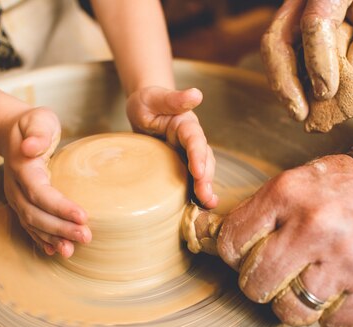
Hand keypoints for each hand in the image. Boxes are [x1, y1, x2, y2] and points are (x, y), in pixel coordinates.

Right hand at [1, 107, 91, 257]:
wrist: (13, 134)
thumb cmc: (33, 125)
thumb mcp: (38, 119)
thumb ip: (37, 132)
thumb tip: (30, 147)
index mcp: (23, 168)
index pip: (40, 193)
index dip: (60, 207)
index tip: (83, 216)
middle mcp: (16, 187)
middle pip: (36, 214)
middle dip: (61, 228)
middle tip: (86, 237)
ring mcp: (16, 198)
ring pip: (33, 224)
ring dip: (53, 238)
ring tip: (72, 250)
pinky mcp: (22, 204)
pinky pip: (30, 226)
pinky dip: (42, 240)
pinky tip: (56, 251)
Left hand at [126, 86, 217, 207]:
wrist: (144, 110)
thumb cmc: (147, 103)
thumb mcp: (155, 98)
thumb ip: (174, 98)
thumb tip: (197, 94)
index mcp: (186, 125)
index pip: (195, 140)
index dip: (198, 155)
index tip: (199, 171)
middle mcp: (192, 141)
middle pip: (204, 159)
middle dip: (206, 178)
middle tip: (206, 196)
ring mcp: (188, 155)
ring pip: (203, 172)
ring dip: (206, 188)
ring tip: (209, 204)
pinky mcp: (182, 166)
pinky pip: (193, 180)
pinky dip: (198, 193)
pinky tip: (202, 207)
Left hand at [216, 154, 352, 326]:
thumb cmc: (333, 191)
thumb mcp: (289, 185)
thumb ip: (252, 215)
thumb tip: (200, 234)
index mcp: (287, 195)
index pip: (232, 245)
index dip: (235, 256)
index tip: (248, 254)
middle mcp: (316, 227)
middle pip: (256, 285)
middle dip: (259, 284)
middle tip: (276, 273)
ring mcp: (348, 258)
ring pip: (291, 311)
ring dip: (294, 304)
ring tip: (307, 282)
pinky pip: (333, 323)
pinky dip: (330, 314)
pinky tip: (336, 290)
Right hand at [261, 0, 352, 120]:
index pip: (315, 23)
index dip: (318, 62)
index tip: (326, 93)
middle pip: (278, 39)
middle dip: (285, 81)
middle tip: (300, 113)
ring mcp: (293, 9)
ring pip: (274, 48)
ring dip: (285, 85)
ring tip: (301, 111)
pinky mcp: (293, 23)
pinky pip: (284, 51)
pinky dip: (293, 77)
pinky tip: (305, 97)